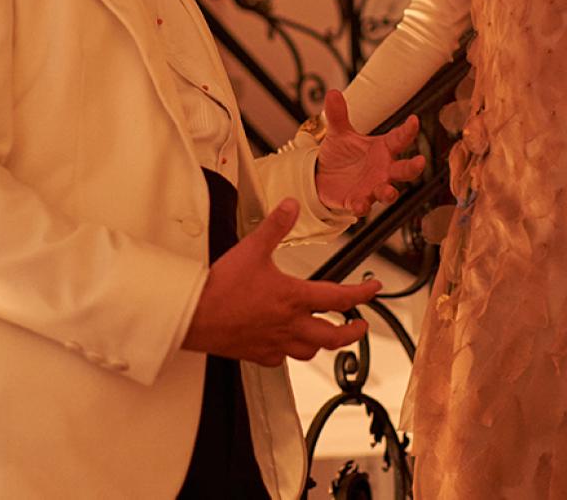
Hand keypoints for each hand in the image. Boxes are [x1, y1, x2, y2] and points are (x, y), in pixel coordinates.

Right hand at [181, 199, 380, 365]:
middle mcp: (289, 325)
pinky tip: (286, 344)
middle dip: (353, 332)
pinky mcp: (258, 354)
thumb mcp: (252, 249)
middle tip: (360, 326)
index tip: (373, 288)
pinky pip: (282, 359)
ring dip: (324, 343)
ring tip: (328, 335)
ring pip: (311, 351)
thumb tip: (290, 206)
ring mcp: (275, 343)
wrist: (193, 315)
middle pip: (334, 337)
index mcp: (294, 298)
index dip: (362, 293)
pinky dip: (290, 352)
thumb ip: (275, 227)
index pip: (340, 298)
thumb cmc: (220, 288)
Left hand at [314, 90, 425, 216]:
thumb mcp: (339, 132)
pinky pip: (362, 206)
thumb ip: (338, 115)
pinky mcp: (356, 202)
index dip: (408, 130)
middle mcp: (383, 170)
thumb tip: (332, 93)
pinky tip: (359, 206)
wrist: (323, 176)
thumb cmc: (341, 153)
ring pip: (387, 192)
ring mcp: (372, 187)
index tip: (414, 120)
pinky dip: (362, 207)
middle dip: (413, 167)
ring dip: (389, 192)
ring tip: (390, 192)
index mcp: (382, 149)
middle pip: (404, 170)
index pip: (399, 139)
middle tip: (421, 161)